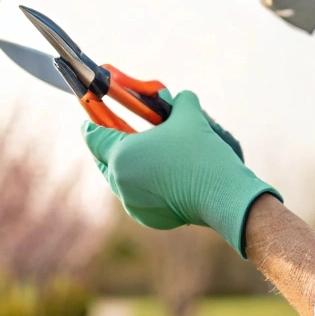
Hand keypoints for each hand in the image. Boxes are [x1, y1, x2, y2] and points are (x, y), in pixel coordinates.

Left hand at [82, 90, 278, 255]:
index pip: (94, 137)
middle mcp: (120, 181)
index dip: (93, 122)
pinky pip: (136, 196)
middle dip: (109, 145)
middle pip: (103, 159)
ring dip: (127, 165)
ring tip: (143, 152)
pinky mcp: (146, 217)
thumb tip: (177, 98)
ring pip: (120, 179)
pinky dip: (142, 184)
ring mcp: (132, 203)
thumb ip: (179, 101)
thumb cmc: (201, 153)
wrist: (222, 194)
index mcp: (121, 154)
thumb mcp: (189, 116)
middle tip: (118, 132)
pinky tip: (157, 174)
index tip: (92, 116)